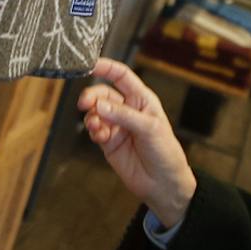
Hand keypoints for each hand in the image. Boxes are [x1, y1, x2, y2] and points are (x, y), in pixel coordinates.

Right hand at [77, 58, 196, 227]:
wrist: (164, 184)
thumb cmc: (165, 152)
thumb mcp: (149, 129)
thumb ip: (123, 115)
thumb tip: (99, 105)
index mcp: (142, 99)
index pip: (121, 76)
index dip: (106, 67)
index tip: (90, 65)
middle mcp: (128, 110)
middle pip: (103, 94)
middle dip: (92, 96)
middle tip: (85, 104)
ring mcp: (117, 126)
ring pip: (96, 112)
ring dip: (91, 116)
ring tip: (96, 125)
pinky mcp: (108, 142)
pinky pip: (95, 130)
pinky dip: (93, 130)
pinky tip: (98, 136)